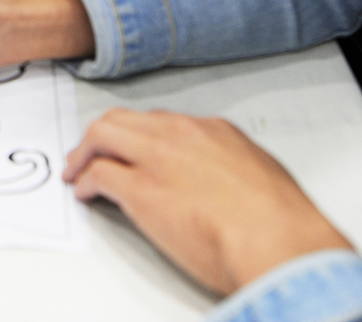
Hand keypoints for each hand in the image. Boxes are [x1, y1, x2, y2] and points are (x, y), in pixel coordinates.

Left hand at [64, 109, 351, 294]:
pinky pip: (100, 175)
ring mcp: (157, 159)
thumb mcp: (265, 177)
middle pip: (125, 120)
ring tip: (78, 170)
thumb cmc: (283, 223)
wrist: (279, 241)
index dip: (142, 137)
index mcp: (214, 132)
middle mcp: (181, 136)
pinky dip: (86, 181)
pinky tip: (86, 193)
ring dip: (85, 153)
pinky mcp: (140, 191)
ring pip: (103, 135)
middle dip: (102, 135)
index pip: (162, 123)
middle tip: (91, 153)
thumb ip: (237, 171)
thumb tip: (228, 186)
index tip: (134, 149)